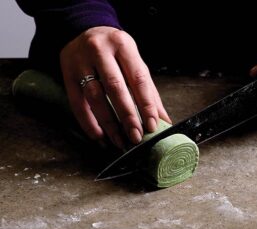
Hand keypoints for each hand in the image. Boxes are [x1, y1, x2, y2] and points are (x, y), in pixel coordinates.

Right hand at [60, 26, 170, 148]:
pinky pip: (77, 103)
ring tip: (119, 141)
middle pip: (115, 87)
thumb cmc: (116, 52)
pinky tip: (99, 136)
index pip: (138, 78)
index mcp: (123, 45)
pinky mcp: (66, 75)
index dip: (146, 104)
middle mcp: (100, 50)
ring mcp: (80, 62)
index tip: (152, 125)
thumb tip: (163, 120)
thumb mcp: (135, 63)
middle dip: (127, 116)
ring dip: (108, 123)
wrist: (84, 32)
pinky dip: (88, 123)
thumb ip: (149, 91)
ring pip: (94, 97)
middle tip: (135, 136)